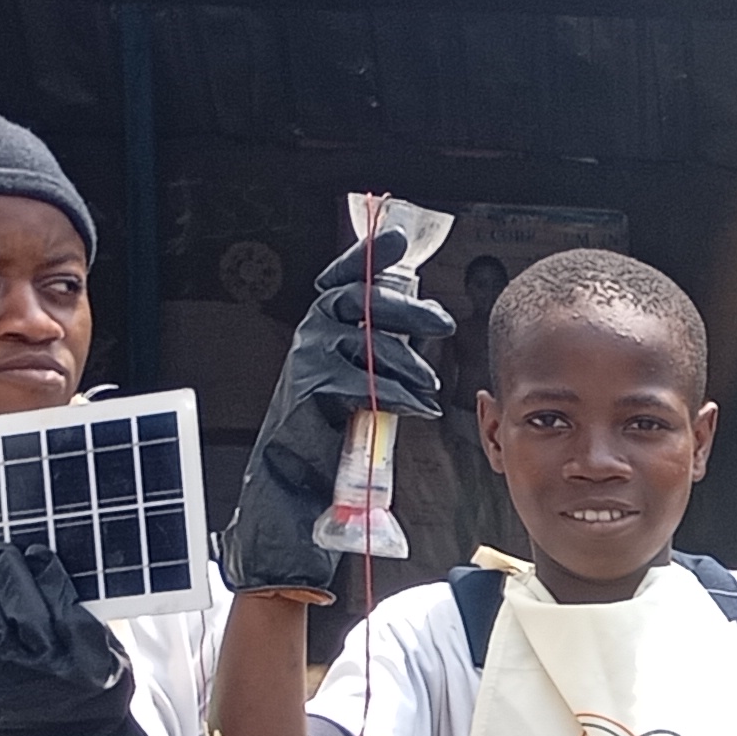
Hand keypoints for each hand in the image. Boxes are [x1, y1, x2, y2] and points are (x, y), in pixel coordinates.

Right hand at [220, 226, 451, 597]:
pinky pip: (357, 381)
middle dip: (404, 307)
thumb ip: (380, 361)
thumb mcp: (360, 392)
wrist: (293, 494)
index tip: (395, 241)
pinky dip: (394, 391)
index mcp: (323, 334)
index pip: (342, 282)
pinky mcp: (309, 397)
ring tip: (430, 385)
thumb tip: (418, 335)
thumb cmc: (330, 445)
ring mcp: (307, 367)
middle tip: (443, 321)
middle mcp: (311, 342)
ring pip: (362, 340)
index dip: (365, 258)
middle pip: (357, 302)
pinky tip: (417, 404)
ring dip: (405, 359)